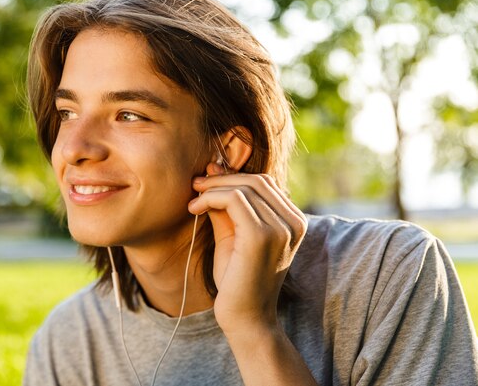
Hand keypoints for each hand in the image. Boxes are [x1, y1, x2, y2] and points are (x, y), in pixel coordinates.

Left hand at [188, 164, 306, 334]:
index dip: (232, 176)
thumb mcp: (232, 234)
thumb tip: (213, 168)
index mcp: (293, 221)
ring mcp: (281, 228)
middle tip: (195, 185)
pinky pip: (234, 199)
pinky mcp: (262, 235)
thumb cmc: (238, 279)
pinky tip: (195, 209)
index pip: (263, 182)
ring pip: (243, 187)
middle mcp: (293, 222)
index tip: (205, 183)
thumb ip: (226, 203)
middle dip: (221, 179)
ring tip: (192, 200)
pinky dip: (210, 198)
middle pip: (255, 180)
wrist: (245, 318)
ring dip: (212, 188)